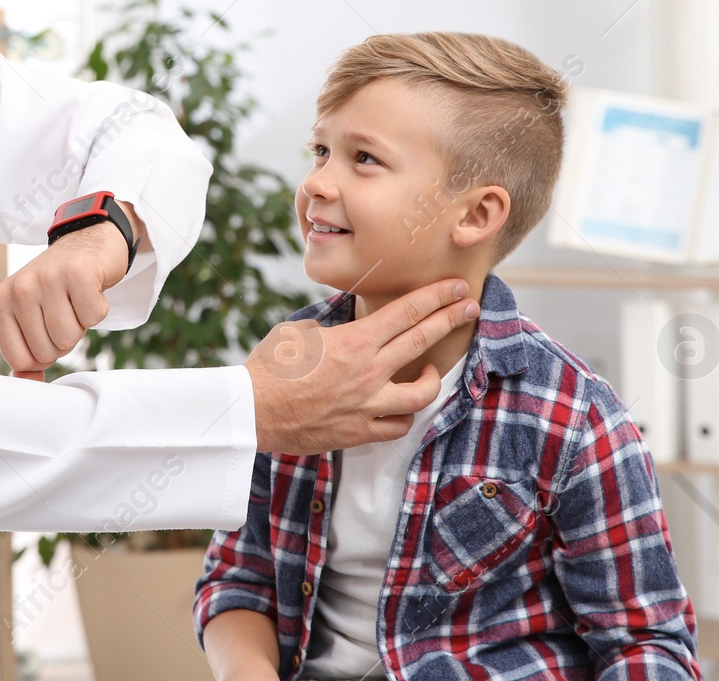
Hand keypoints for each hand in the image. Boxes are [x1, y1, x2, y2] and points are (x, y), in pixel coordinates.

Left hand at [0, 201, 142, 380]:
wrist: (87, 241)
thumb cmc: (58, 286)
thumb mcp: (30, 315)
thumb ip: (25, 352)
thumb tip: (29, 382)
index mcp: (1, 301)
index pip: (19, 359)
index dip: (41, 354)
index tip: (47, 328)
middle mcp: (20, 288)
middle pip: (47, 352)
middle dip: (64, 338)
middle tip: (65, 309)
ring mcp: (48, 278)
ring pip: (70, 338)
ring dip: (81, 324)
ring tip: (76, 299)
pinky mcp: (78, 271)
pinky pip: (94, 317)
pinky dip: (98, 309)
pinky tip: (91, 289)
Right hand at [245, 278, 479, 453]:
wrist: (251, 411)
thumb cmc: (269, 366)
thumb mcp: (299, 332)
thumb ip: (331, 331)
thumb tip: (342, 333)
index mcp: (354, 341)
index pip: (406, 313)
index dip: (435, 297)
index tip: (455, 287)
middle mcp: (368, 372)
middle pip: (422, 341)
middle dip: (450, 318)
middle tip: (468, 305)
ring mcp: (367, 405)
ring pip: (422, 392)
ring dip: (433, 376)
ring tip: (432, 368)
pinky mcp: (359, 431)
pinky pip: (398, 424)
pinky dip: (404, 414)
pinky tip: (401, 405)